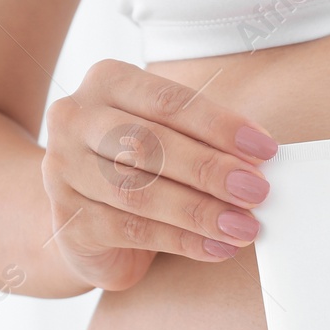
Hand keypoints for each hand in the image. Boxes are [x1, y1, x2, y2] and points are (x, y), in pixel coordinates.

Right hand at [42, 59, 278, 290]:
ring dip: (201, 211)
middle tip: (257, 190)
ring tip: (244, 226)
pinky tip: (218, 247)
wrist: (84, 221)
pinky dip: (183, 241)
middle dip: (211, 169)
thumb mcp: (168, 138)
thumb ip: (204, 138)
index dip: (220, 126)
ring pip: (140, 192)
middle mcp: (75, 120)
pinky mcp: (68, 220)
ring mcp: (64, 170)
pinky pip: (133, 231)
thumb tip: (260, 158)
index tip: (265, 150)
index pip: (169, 101)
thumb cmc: (138, 167)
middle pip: (151, 144)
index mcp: (106, 82)